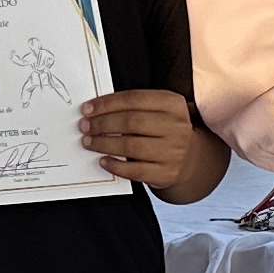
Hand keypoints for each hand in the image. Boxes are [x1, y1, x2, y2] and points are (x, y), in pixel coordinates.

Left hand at [82, 88, 203, 185]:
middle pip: (131, 122)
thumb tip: (95, 111)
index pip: (134, 99)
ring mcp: (174, 151)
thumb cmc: (162, 130)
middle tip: (85, 126)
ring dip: (104, 144)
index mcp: (172, 104)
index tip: (87, 109)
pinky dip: (115, 166)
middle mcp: (177, 126)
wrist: (188, 159)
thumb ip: (132, 107)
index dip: (107, 103)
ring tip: (89, 142)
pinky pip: (135, 170)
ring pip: (132, 146)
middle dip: (102, 124)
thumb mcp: (156, 111)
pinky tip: (103, 161)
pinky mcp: (166, 173)